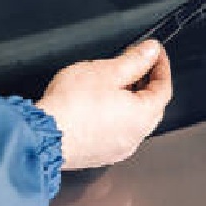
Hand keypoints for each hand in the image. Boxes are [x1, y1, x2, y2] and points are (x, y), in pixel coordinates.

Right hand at [37, 40, 171, 169]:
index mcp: (143, 115)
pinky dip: (115, 117)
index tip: (155, 54)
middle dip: (147, 82)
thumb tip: (150, 51)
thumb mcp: (106, 71)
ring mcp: (118, 148)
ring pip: (134, 120)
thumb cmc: (71, 106)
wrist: (41, 136)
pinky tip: (100, 106)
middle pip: (152, 105)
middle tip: (137, 64)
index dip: (161, 66)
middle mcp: (135, 136)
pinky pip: (117, 132)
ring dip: (131, 100)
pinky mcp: (100, 154)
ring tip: (115, 82)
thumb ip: (134, 60)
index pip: (164, 87)